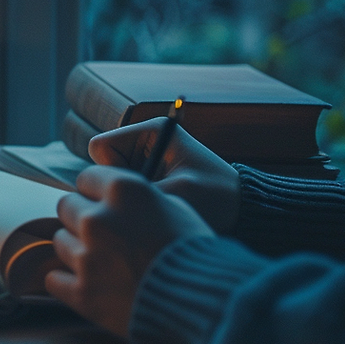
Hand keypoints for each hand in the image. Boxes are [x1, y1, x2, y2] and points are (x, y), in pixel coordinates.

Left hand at [45, 166, 212, 337]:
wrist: (202, 305)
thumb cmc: (194, 253)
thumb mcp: (176, 208)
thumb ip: (139, 197)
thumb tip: (118, 197)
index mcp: (123, 191)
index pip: (86, 178)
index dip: (96, 191)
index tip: (104, 203)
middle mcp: (97, 218)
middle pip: (67, 206)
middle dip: (82, 217)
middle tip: (104, 234)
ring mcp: (86, 256)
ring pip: (60, 241)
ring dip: (77, 249)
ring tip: (105, 263)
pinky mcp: (81, 292)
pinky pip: (53, 279)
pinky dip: (67, 282)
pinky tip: (89, 284)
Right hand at [88, 119, 241, 234]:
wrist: (243, 212)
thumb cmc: (216, 198)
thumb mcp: (176, 193)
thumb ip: (137, 192)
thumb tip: (100, 200)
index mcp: (151, 131)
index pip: (101, 147)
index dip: (113, 171)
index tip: (142, 187)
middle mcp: (144, 142)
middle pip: (103, 165)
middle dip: (121, 186)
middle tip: (152, 200)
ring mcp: (144, 160)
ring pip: (111, 181)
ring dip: (129, 197)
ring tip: (157, 208)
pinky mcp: (148, 178)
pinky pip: (123, 192)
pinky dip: (136, 204)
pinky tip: (158, 212)